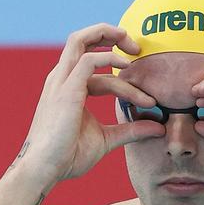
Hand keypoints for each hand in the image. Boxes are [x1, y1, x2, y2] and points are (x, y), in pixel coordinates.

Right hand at [21, 23, 164, 184]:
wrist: (45, 169)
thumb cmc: (68, 156)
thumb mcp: (106, 139)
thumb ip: (131, 130)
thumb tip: (158, 128)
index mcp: (67, 88)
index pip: (96, 69)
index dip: (124, 79)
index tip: (149, 100)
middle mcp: (61, 79)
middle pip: (81, 40)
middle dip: (109, 34)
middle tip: (136, 47)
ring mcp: (61, 82)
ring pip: (80, 41)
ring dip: (109, 36)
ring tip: (135, 49)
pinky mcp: (66, 90)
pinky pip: (89, 61)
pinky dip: (109, 58)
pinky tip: (126, 68)